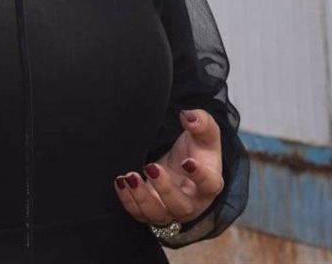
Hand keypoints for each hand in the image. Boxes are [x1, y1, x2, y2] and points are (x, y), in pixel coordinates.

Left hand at [114, 109, 224, 230]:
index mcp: (209, 183)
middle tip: (151, 167)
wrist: (180, 164)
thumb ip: (201, 122)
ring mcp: (170, 210)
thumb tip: (189, 117)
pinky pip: (139, 215)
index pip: (210, 184)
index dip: (200, 176)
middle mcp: (191, 202)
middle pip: (181, 206)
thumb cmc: (195, 151)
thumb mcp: (203, 134)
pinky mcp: (151, 212)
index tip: (187, 162)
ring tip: (129, 176)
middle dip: (165, 190)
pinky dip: (127, 201)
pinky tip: (121, 181)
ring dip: (142, 198)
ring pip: (158, 215)